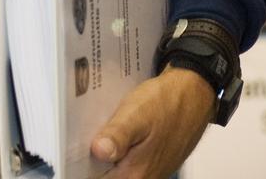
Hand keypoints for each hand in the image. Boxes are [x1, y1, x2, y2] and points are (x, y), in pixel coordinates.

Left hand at [90, 66, 214, 177]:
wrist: (195, 94)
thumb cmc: (167, 102)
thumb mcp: (137, 114)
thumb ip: (118, 135)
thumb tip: (98, 151)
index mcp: (134, 175)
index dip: (80, 166)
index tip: (70, 149)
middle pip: (104, 175)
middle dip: (90, 159)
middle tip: (80, 134)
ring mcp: (148, 172)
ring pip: (114, 169)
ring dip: (103, 153)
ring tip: (93, 129)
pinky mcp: (151, 162)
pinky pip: (125, 162)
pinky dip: (115, 149)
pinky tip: (110, 130)